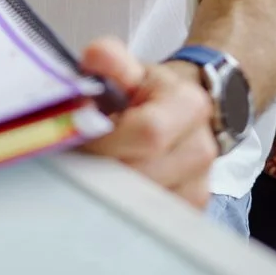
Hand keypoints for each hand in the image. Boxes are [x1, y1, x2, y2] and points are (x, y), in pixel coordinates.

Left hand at [81, 37, 217, 209]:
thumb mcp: (129, 67)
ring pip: (143, 201)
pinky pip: (148, 217)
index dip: (107, 137)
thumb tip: (94, 57)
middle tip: (74, 154)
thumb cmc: (148, 90)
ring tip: (89, 166)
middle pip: (142, 173)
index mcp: (189, 106)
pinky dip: (121, 203)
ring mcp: (199, 184)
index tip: (78, 133)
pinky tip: (107, 184)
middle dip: (100, 166)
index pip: (148, 133)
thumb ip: (110, 59)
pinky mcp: (188, 209)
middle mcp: (201, 149)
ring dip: (107, 187)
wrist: (181, 109)